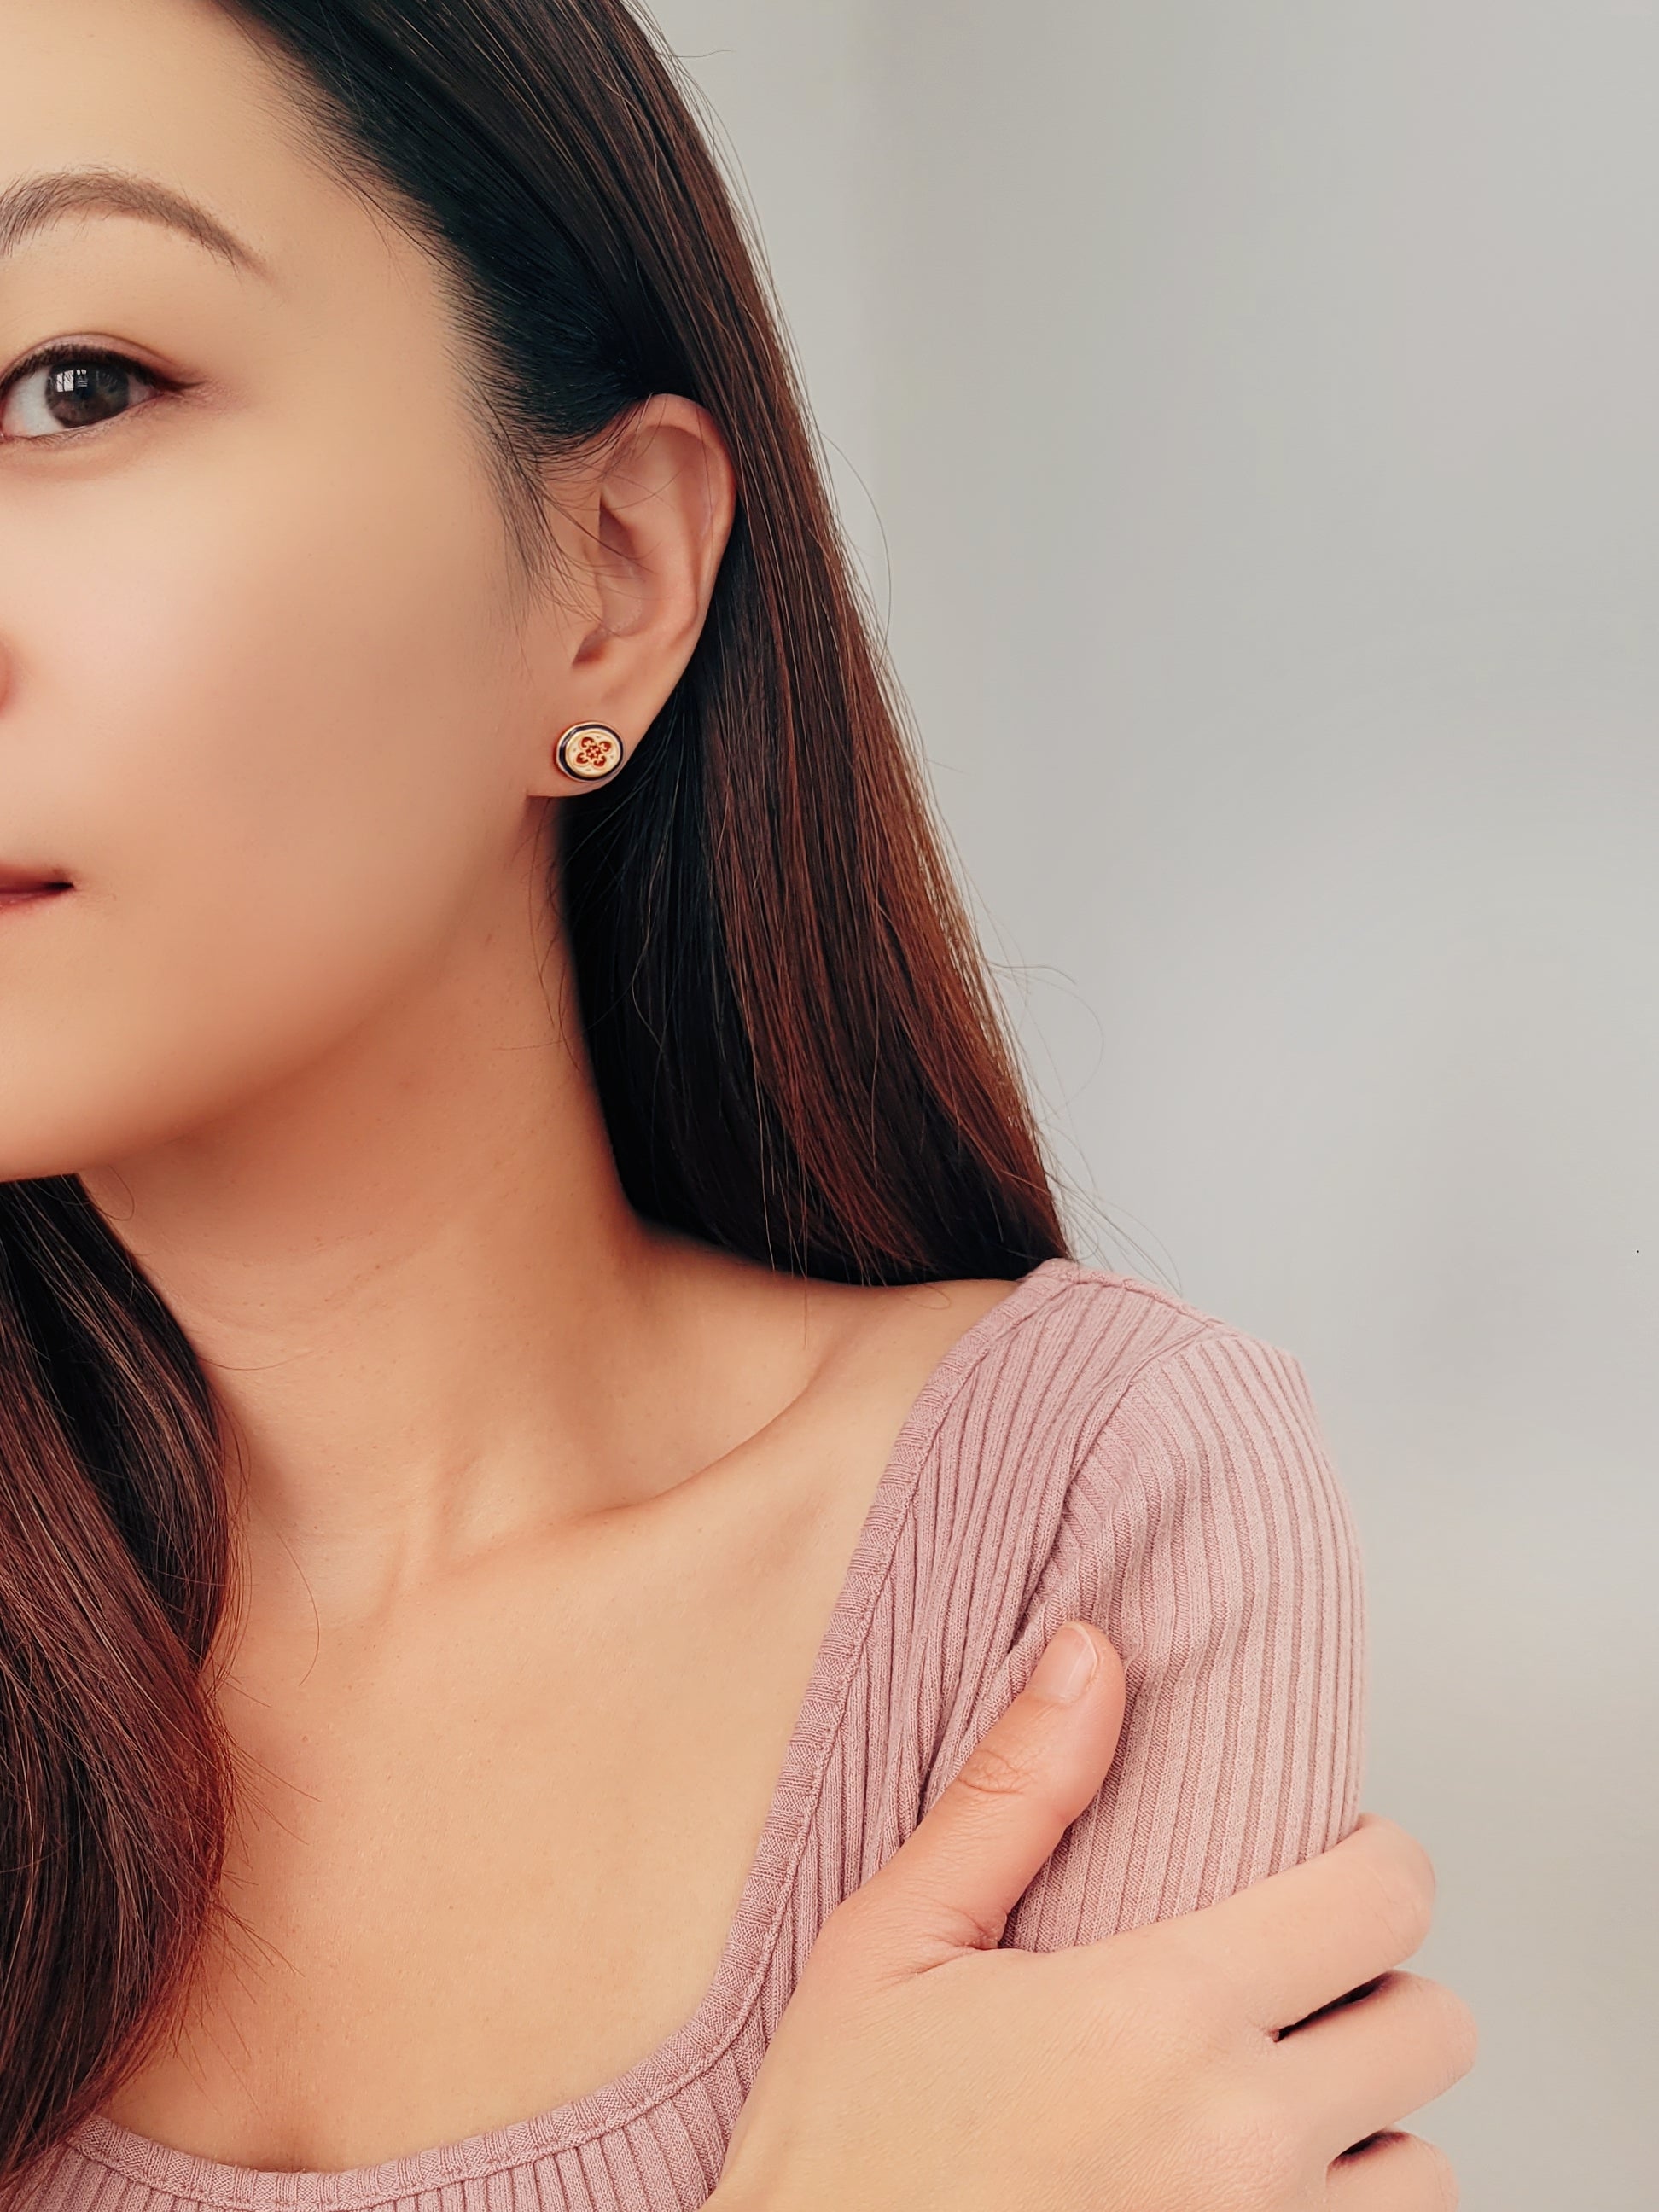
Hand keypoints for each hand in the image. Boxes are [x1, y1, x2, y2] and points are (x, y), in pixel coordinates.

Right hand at [710, 1620, 1475, 2210]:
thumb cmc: (837, 2163)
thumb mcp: (887, 1948)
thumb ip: (1012, 1795)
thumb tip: (1091, 1654)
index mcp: (1157, 2019)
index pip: (1387, 1900)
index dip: (1367, 1863)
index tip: (1316, 1869)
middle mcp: (1241, 2146)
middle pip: (1433, 2030)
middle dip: (1366, 1991)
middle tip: (1278, 1989)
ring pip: (1421, 2167)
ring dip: (1358, 2129)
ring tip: (1253, 2106)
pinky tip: (1232, 2192)